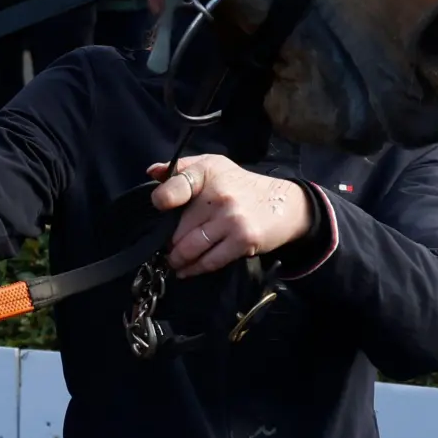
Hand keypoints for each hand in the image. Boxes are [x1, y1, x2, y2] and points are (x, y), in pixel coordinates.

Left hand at [146, 154, 311, 277]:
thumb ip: (180, 169)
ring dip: (178, 259)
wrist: (284, 203)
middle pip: (178, 228)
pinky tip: (187, 270)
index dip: (162, 201)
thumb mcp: (212, 166)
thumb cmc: (239, 185)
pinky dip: (195, 269)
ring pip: (191, 248)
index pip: (174, 187)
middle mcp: (219, 195)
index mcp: (207, 172)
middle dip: (168, 242)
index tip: (159, 211)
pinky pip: (210, 261)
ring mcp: (231, 218)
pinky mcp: (243, 240)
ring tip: (173, 262)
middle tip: (165, 248)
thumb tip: (153, 172)